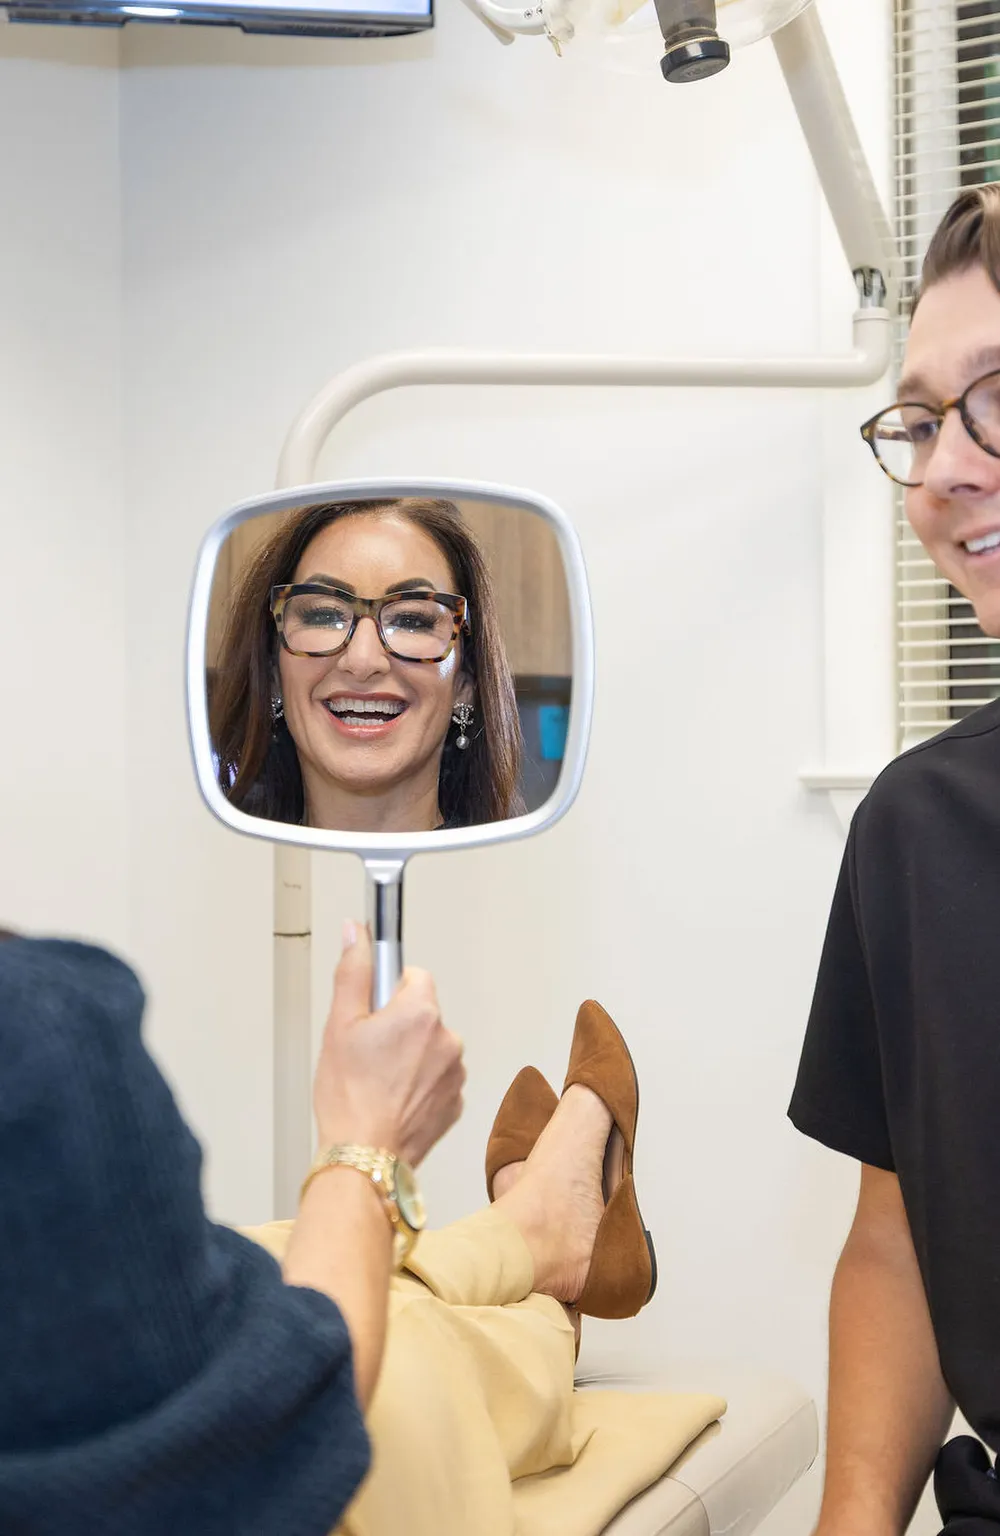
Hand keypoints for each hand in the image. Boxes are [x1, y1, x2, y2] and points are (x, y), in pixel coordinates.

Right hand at [311, 920, 464, 1166]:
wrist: (365, 1156)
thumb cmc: (349, 1096)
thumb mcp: (339, 1024)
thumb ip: (353, 971)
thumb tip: (357, 933)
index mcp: (421, 1013)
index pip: (415, 976)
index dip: (389, 992)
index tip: (373, 1010)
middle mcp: (447, 1039)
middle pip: (423, 1013)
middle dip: (399, 1025)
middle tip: (368, 1050)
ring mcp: (455, 1074)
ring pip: (432, 1047)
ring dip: (411, 1056)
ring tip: (379, 1080)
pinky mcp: (455, 1103)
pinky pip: (438, 1079)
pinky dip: (420, 1084)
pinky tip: (393, 1098)